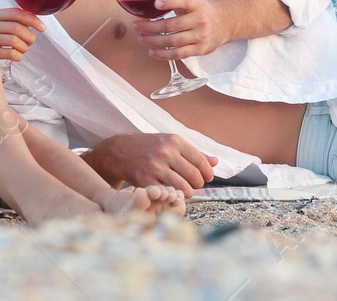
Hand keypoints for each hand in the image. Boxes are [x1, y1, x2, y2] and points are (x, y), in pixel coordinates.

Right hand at [0, 8, 44, 61]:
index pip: (15, 13)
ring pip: (14, 41)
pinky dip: (19, 55)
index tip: (42, 28)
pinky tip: (18, 56)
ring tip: (24, 49)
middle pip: (16, 28)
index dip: (32, 20)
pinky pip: (10, 54)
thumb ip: (12, 20)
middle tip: (31, 41)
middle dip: (29, 36)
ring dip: (25, 47)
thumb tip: (35, 23)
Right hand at [86, 133, 217, 196]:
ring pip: (183, 186)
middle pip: (194, 175)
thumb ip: (194, 153)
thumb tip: (216, 162)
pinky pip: (167, 192)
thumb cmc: (151, 147)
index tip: (208, 177)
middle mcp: (166, 152)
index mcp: (175, 141)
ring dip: (189, 192)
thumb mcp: (172, 143)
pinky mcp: (146, 180)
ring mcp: (155, 167)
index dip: (207, 172)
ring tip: (188, 190)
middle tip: (197, 185)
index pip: (200, 160)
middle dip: (199, 183)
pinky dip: (174, 195)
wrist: (121, 151)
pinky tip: (174, 193)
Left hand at [133, 0, 228, 59]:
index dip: (169, 3)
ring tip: (141, 39)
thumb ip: (177, 2)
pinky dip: (163, 54)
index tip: (156, 4)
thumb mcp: (194, 0)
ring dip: (153, 41)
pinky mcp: (200, 49)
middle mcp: (200, 20)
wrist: (227, 21)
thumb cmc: (204, 10)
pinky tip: (152, 51)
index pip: (183, 1)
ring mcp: (201, 36)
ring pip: (173, 41)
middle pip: (171, 25)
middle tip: (136, 26)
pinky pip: (179, 54)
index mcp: (198, 4)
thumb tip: (153, 4)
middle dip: (150, 27)